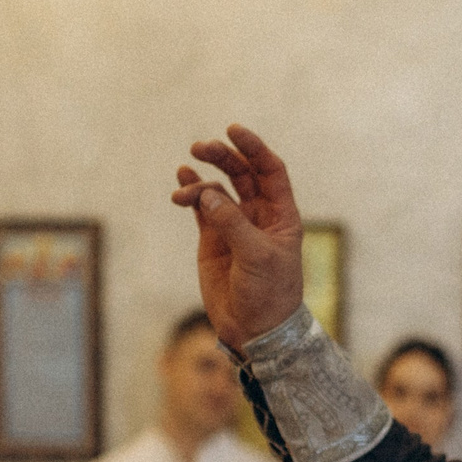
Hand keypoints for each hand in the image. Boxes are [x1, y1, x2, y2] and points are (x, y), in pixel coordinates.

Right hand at [170, 124, 304, 350]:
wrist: (254, 330)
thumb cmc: (269, 294)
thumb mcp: (257, 257)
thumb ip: (233, 223)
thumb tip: (207, 193)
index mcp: (281, 215)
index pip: (270, 170)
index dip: (254, 148)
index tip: (234, 131)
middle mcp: (259, 215)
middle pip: (242, 173)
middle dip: (222, 157)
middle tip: (200, 147)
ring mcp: (234, 225)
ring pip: (218, 189)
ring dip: (200, 181)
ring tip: (182, 189)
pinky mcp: (213, 239)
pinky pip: (201, 207)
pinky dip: (191, 192)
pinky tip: (180, 184)